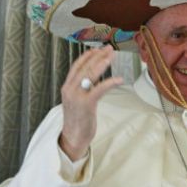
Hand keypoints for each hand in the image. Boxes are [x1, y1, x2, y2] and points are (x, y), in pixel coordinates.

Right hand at [59, 45, 123, 160]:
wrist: (73, 137)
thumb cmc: (77, 120)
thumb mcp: (76, 100)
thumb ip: (82, 88)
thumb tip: (94, 77)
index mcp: (67, 87)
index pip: (77, 66)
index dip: (88, 55)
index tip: (98, 49)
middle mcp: (70, 89)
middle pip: (85, 67)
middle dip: (98, 56)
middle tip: (109, 49)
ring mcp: (77, 96)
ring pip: (90, 74)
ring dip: (102, 63)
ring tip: (112, 56)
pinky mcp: (86, 104)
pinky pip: (99, 89)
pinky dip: (110, 82)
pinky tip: (119, 79)